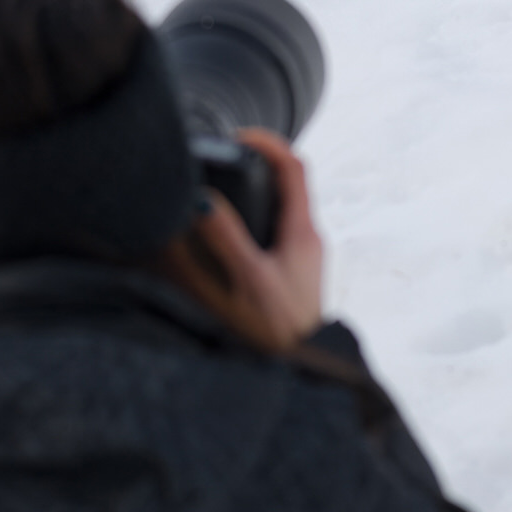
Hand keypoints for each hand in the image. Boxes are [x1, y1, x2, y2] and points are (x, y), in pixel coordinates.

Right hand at [162, 129, 322, 351]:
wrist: (303, 376)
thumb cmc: (279, 333)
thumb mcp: (248, 281)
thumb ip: (225, 238)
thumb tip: (203, 199)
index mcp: (304, 233)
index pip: (294, 167)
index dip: (268, 143)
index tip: (238, 135)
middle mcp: (308, 240)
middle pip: (287, 184)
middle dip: (256, 166)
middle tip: (222, 161)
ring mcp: (302, 258)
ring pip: (279, 210)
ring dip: (253, 195)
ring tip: (219, 193)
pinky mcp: (292, 276)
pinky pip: (273, 235)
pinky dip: (251, 223)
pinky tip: (226, 239)